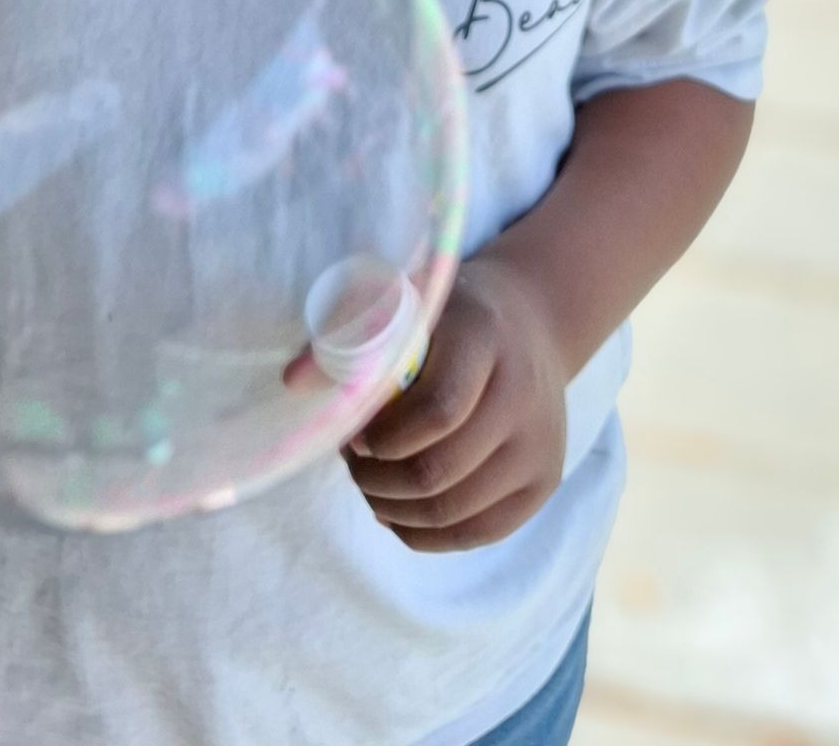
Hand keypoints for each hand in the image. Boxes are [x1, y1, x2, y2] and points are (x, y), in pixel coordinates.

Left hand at [341, 255, 567, 552]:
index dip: (383, 436)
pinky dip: (425, 532)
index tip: (354, 432)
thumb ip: (352, 334)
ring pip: (454, 511)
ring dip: (395, 509)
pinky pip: (476, 533)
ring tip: (371, 483)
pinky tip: (398, 507)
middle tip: (354, 464)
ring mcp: (541, 446)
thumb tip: (293, 382)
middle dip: (378, 480)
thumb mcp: (408, 305)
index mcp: (487, 339)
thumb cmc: (452, 317)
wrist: (532, 326)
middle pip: (440, 471)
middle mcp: (524, 396)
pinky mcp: (545, 483)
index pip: (438, 410)